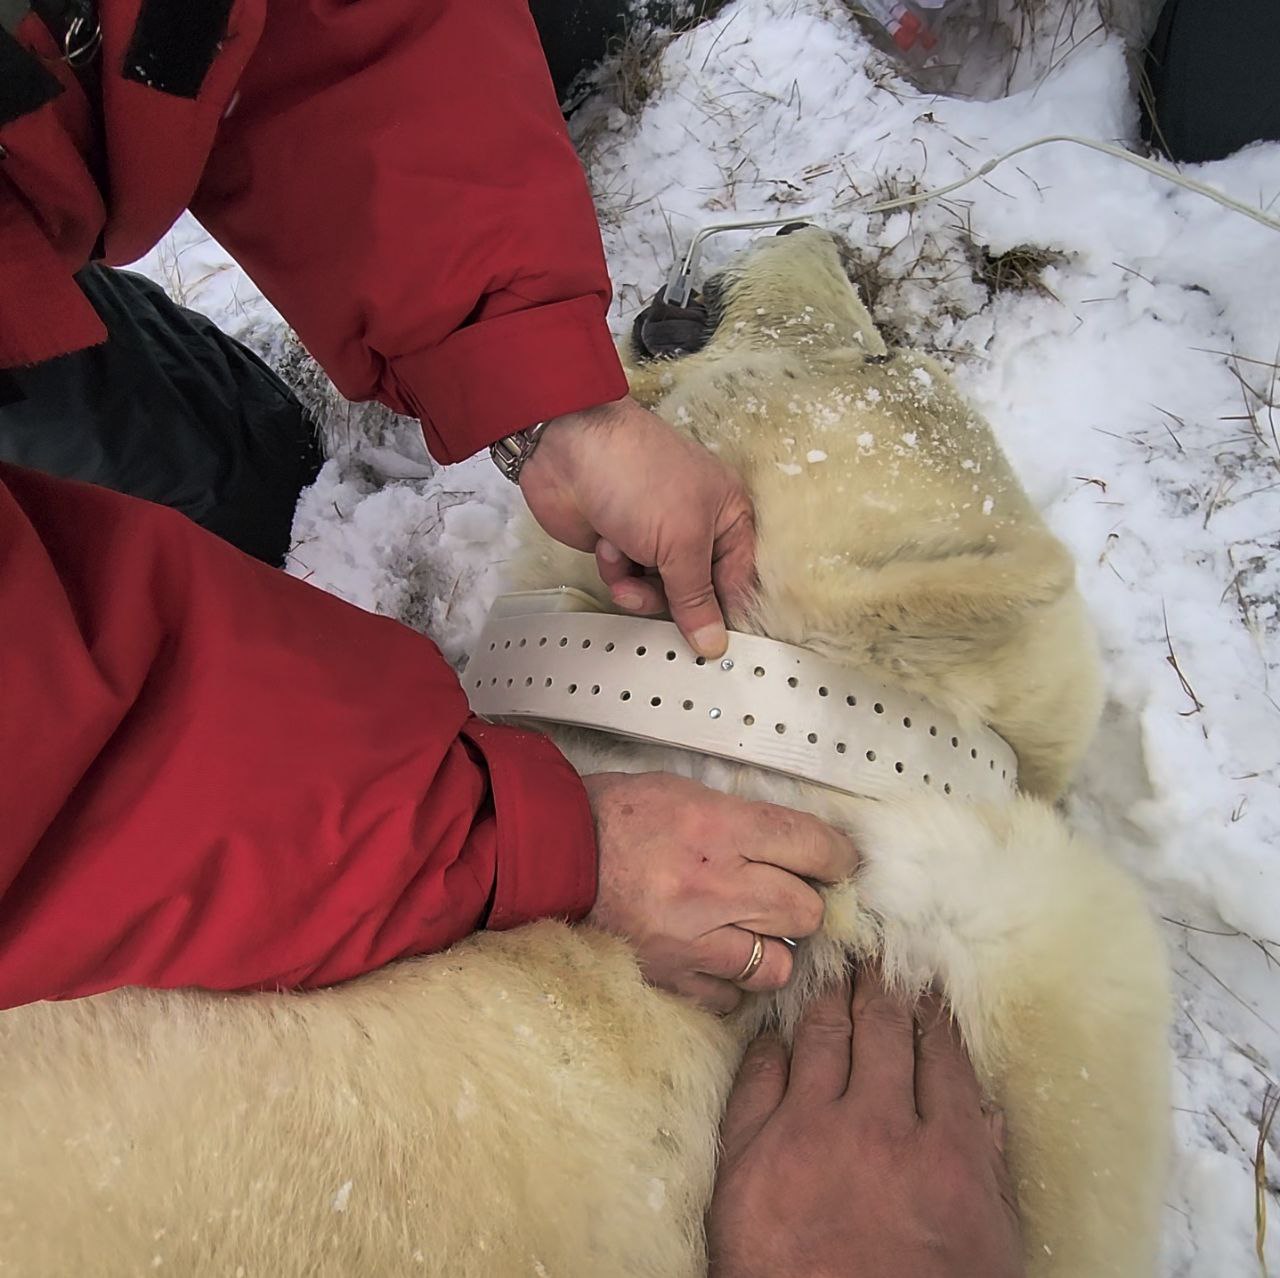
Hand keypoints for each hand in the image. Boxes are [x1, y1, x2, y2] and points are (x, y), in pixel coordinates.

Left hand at [519, 395, 754, 658]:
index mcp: (728, 517)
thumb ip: (696, 598)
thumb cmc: (640, 478)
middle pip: (695, 594)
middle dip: (670, 600)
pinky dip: (615, 569)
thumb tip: (714, 645)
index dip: (724, 615)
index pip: (738, 582)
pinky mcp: (621, 545)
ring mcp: (656, 537)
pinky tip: (606, 544)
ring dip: (637, 587)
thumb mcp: (681, 540)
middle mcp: (697, 529)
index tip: (712, 648)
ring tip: (622, 563)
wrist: (568, 448)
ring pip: (657, 593)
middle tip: (651, 593)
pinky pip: (627, 581)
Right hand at [583, 773, 857, 1012]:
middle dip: (803, 903)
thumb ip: (740, 820)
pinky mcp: (670, 974)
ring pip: (778, 964)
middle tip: (785, 894)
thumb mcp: (683, 792)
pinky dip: (732, 982)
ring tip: (752, 933)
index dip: (838, 857)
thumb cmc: (616, 814)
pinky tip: (717, 959)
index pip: (812, 847)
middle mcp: (715, 884)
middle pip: (806, 911)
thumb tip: (794, 844)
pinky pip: (732, 997)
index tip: (838, 863)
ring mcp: (693, 937)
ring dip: (773, 949)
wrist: (547, 855)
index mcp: (719, 827)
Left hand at [708, 968, 1023, 1277]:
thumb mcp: (985, 1252)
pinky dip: (771, 1046)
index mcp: (946, 1156)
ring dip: (830, 996)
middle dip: (884, 986)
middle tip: (880, 954)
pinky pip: (759, 1077)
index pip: (943, 1058)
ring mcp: (806, 1134)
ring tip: (833, 967)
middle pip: (883, 1032)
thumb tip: (982, 1109)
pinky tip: (777, 1030)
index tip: (931, 984)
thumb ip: (987, 1174)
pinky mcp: (748, 1152)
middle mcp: (878, 1129)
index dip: (936, 1014)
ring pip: (821, 1038)